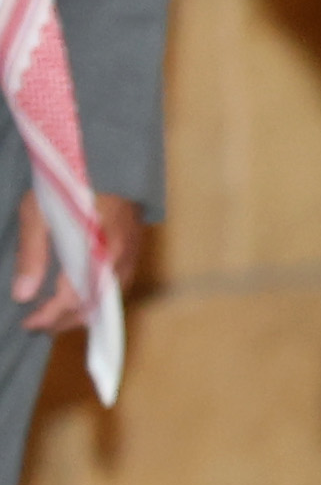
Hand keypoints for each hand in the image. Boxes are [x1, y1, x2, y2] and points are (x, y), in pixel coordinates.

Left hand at [13, 189, 143, 336]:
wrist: (106, 159)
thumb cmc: (69, 181)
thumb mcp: (39, 213)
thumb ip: (31, 255)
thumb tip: (22, 294)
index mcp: (91, 252)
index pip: (70, 299)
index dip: (48, 316)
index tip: (28, 323)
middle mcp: (115, 260)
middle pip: (90, 306)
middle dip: (62, 321)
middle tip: (38, 325)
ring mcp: (129, 256)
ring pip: (107, 301)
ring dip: (81, 314)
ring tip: (57, 318)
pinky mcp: (134, 250)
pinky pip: (118, 287)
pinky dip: (99, 301)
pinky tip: (84, 300)